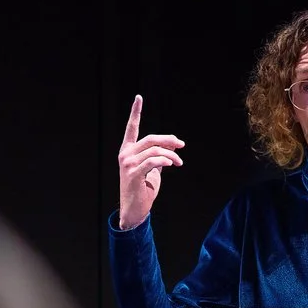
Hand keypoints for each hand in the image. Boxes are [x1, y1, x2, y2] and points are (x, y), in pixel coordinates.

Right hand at [116, 94, 184, 229]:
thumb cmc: (143, 189)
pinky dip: (164, 160)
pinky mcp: (133, 174)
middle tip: (181, 145)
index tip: (139, 97)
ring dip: (171, 155)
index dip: (135, 112)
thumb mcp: (153, 169)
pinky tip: (172, 163)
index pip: (132, 127)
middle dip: (168, 140)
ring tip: (179, 163)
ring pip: (154, 150)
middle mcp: (125, 154)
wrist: (135, 210)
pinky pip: (152, 161)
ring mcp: (127, 164)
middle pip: (150, 139)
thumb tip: (171, 146)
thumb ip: (158, 155)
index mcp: (128, 150)